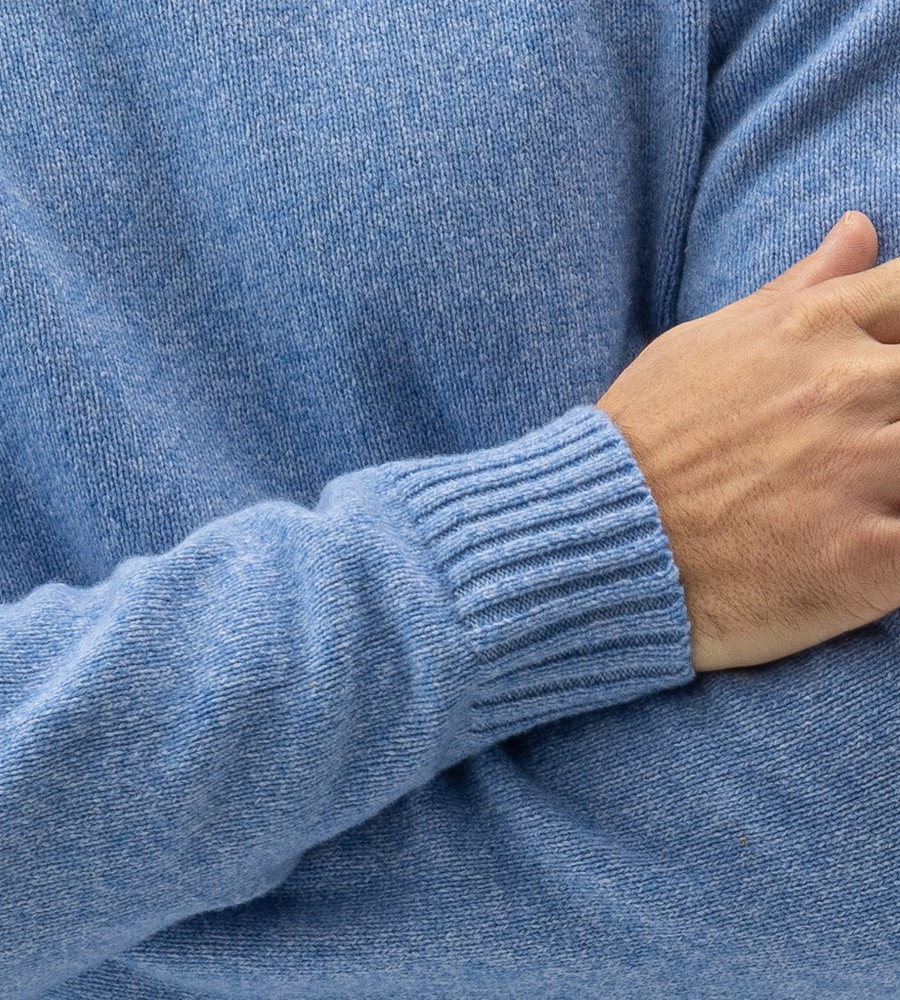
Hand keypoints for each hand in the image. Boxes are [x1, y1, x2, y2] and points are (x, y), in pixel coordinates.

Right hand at [598, 211, 899, 671]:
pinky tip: (862, 549)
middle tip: (857, 439)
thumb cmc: (643, 438)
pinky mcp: (865, 558)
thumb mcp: (705, 342)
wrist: (595, 536)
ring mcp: (860, 472)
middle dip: (896, 408)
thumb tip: (861, 228)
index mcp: (812, 328)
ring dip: (896, 476)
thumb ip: (796, 289)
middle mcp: (846, 389)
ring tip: (853, 495)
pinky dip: (898, 548)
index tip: (881, 360)